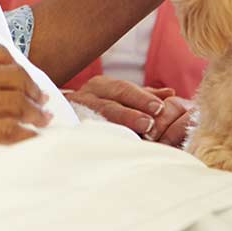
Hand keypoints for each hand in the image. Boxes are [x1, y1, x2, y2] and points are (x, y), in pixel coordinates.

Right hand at [0, 18, 51, 148]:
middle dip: (32, 90)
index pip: (1, 55)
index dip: (15, 65)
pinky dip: (24, 134)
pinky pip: (7, 133)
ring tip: (44, 119)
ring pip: (17, 106)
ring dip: (35, 112)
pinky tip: (32, 137)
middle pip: (16, 80)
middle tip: (42, 99)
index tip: (22, 74)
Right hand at [63, 76, 193, 146]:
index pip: (123, 89)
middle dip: (130, 113)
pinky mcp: (66, 127)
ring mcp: (73, 112)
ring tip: (136, 132)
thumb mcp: (121, 98)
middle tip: (150, 123)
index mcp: (101, 86)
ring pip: (95, 117)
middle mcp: (86, 95)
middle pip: (110, 103)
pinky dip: (96, 137)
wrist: (61, 117)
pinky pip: (81, 131)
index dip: (142, 98)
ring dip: (116, 125)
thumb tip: (170, 93)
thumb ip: (144, 96)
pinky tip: (110, 144)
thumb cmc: (98, 107)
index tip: (160, 107)